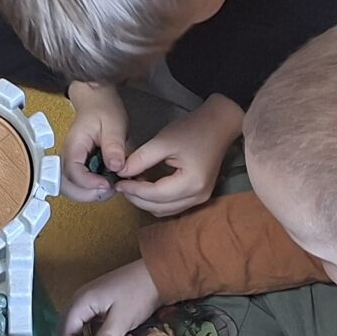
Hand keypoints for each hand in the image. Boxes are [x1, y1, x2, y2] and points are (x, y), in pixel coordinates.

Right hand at [60, 80, 128, 201]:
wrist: (97, 101)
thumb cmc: (103, 109)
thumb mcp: (114, 124)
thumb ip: (114, 146)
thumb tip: (115, 168)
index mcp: (73, 146)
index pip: (72, 172)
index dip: (89, 183)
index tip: (108, 184)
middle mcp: (67, 157)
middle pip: (67, 187)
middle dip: (88, 195)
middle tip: (110, 190)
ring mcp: (72, 163)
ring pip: (72, 189)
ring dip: (90, 194)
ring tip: (112, 187)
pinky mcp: (79, 167)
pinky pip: (81, 185)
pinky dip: (94, 190)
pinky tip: (111, 183)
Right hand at [62, 259, 163, 335]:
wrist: (157, 274)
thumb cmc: (139, 290)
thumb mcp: (122, 318)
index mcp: (81, 302)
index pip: (66, 333)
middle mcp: (82, 304)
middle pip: (72, 334)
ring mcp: (92, 306)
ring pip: (88, 335)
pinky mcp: (103, 310)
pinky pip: (99, 330)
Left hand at [113, 96, 244, 217]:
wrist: (218, 125)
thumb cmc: (193, 129)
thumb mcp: (163, 141)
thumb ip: (141, 159)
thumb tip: (121, 172)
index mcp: (192, 183)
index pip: (155, 194)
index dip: (133, 190)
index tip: (118, 182)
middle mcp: (198, 196)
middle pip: (159, 207)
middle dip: (137, 198)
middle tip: (122, 184)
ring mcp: (200, 198)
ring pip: (164, 210)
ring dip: (145, 201)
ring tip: (132, 184)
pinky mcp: (198, 195)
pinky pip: (171, 206)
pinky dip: (156, 200)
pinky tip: (146, 185)